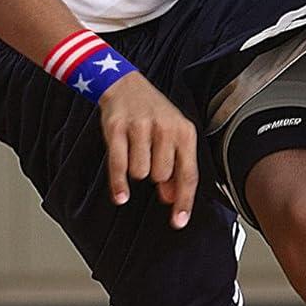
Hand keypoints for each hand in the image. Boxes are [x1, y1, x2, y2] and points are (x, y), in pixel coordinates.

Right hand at [98, 72, 198, 227]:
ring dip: (137, 170)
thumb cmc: (153, 113)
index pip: (188, 173)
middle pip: (162, 176)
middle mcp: (165, 128)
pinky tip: (121, 196)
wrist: (124, 84)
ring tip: (136, 151)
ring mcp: (140, 127)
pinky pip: (119, 166)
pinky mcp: (117, 129)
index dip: (184, 201)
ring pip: (140, 173)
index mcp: (184, 131)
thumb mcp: (172, 134)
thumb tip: (172, 198)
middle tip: (150, 158)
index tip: (179, 221)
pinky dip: (119, 185)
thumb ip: (177, 166)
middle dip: (155, 176)